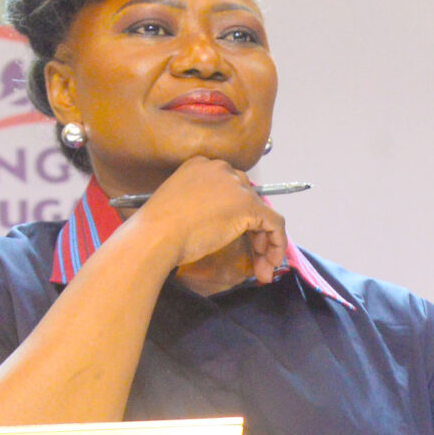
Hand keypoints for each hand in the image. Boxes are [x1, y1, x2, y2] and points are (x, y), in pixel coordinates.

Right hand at [129, 157, 288, 291]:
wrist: (155, 236)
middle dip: (255, 232)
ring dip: (265, 243)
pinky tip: (271, 262)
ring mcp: (237, 186)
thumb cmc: (159, 228)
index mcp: (201, 166)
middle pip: (249, 200)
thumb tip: (226, 222)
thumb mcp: (180, 205)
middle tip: (255, 257)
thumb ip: (203, 204)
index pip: (232, 189)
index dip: (239, 216)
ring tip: (263, 268)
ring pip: (263, 213)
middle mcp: (222, 170)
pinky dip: (277, 243)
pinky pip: (274, 223)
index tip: (239, 238)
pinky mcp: (248, 205)